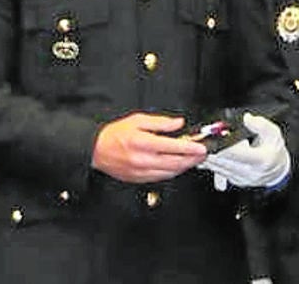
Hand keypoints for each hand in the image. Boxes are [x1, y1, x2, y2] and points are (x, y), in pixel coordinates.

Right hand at [91, 113, 207, 182]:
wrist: (96, 150)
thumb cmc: (113, 135)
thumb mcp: (136, 120)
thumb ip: (159, 122)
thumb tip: (177, 123)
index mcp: (143, 142)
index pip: (174, 147)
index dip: (191, 148)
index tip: (201, 147)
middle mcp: (143, 159)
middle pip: (176, 162)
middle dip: (192, 159)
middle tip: (202, 154)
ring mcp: (142, 171)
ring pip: (171, 172)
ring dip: (184, 167)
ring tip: (192, 160)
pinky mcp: (139, 179)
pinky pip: (161, 178)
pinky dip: (172, 172)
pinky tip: (176, 167)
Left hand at [198, 113, 289, 189]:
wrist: (277, 170)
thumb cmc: (273, 150)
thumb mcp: (274, 134)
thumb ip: (262, 125)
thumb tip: (248, 119)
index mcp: (260, 160)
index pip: (235, 153)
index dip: (219, 144)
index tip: (206, 137)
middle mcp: (250, 172)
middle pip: (221, 160)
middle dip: (206, 148)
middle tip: (194, 138)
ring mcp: (241, 179)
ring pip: (216, 167)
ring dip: (203, 155)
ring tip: (194, 143)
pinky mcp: (233, 181)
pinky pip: (216, 172)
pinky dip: (207, 162)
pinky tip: (201, 154)